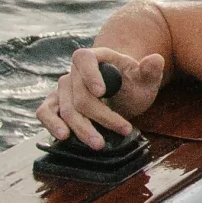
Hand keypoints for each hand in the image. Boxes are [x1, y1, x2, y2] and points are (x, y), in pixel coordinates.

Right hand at [37, 48, 166, 148]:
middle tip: (123, 130)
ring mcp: (64, 89)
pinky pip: (45, 112)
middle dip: (100, 115)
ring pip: (64, 108)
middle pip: (79, 94)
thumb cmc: (132, 82)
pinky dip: (51, 123)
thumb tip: (156, 60)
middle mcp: (74, 72)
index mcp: (94, 58)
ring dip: (81, 128)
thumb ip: (151, 70)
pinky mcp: (57, 105)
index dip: (89, 74)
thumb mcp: (145, 77)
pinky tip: (63, 137)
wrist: (121, 89)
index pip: (83, 59)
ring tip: (98, 144)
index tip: (101, 92)